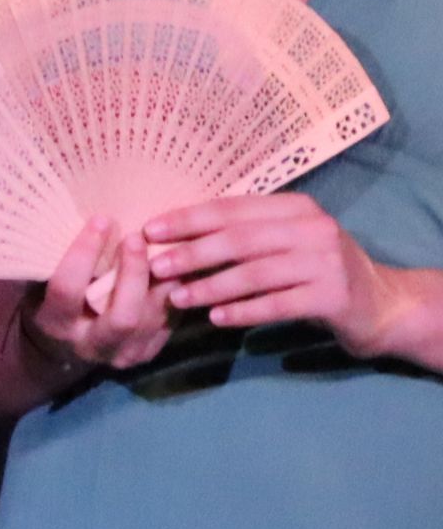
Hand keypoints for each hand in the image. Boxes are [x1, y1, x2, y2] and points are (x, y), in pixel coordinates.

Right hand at [24, 219, 169, 375]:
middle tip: (137, 237)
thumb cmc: (49, 301)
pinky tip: (177, 263)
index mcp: (56, 325)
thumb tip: (69, 215)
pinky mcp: (149, 351)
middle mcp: (91, 346)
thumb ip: (52, 261)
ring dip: (164, 277)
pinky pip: (170, 318)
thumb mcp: (39, 284)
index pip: (68, 290)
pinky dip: (176, 288)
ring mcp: (124, 353)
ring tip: (167, 243)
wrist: (64, 346)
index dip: (84, 253)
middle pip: (123, 316)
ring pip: (154, 315)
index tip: (100, 219)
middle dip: (134, 273)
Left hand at [144, 193, 436, 355]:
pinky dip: (244, 311)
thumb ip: (244, 237)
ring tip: (177, 298)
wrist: (379, 304)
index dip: (189, 220)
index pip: (233, 210)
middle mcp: (314, 228)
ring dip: (211, 286)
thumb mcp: (285, 243)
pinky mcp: (333, 296)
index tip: (149, 231)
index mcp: (296, 208)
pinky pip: (278, 304)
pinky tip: (216, 319)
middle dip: (193, 253)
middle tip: (156, 267)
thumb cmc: (317, 272)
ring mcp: (326, 261)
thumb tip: (176, 238)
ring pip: (256, 273)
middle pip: (241, 239)